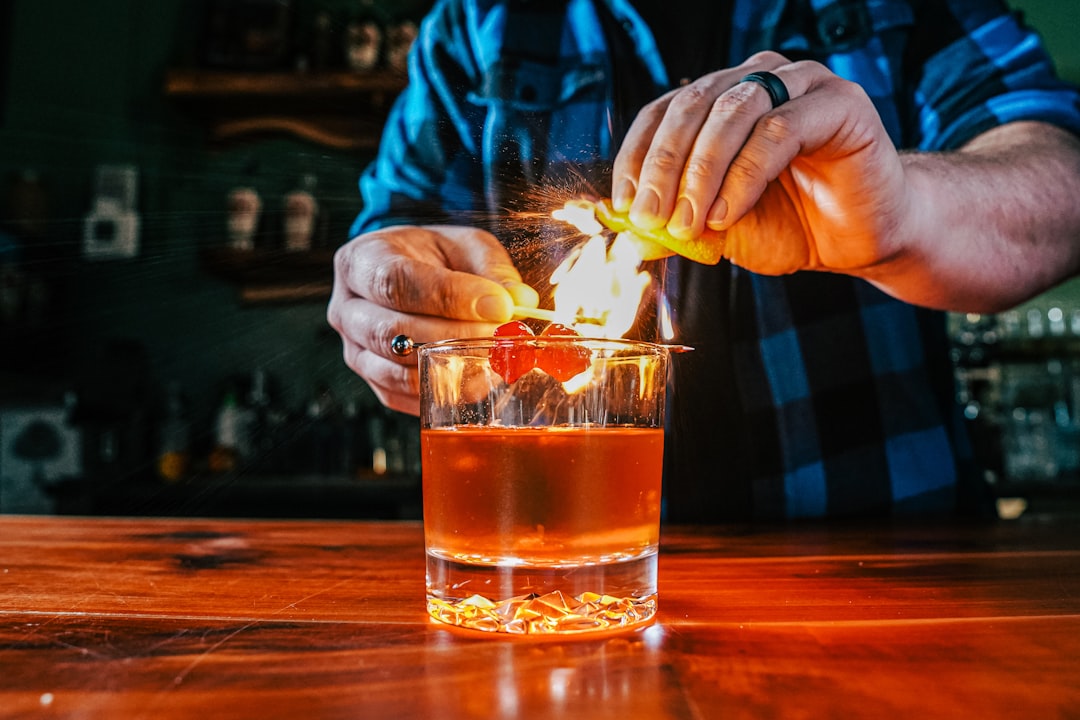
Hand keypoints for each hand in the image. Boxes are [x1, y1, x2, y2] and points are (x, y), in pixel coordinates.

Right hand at [327, 225, 538, 414]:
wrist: (413, 275)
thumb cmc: (435, 257)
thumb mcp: (466, 246)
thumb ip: (492, 269)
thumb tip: (518, 301)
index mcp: (361, 261)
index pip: (396, 282)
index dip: (448, 296)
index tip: (498, 304)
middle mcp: (347, 309)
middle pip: (393, 332)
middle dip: (454, 336)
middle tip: (501, 335)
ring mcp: (355, 351)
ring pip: (397, 370)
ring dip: (450, 367)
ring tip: (494, 357)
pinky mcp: (374, 382)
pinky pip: (404, 395)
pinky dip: (443, 391)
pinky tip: (477, 377)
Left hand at [611, 51, 909, 274]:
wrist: (861, 240)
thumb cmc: (792, 226)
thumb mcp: (717, 231)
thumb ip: (675, 225)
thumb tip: (625, 231)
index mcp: (723, 98)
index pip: (663, 112)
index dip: (637, 156)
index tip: (624, 206)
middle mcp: (759, 78)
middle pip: (691, 107)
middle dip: (663, 167)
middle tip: (651, 218)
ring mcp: (801, 83)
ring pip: (731, 112)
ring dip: (700, 173)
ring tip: (690, 224)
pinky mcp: (839, 103)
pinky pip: (776, 131)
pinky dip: (742, 177)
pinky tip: (726, 214)